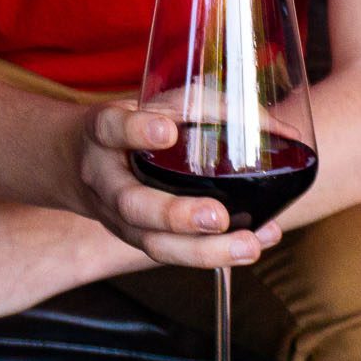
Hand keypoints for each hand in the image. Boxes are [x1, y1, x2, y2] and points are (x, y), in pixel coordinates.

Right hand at [73, 103, 283, 268]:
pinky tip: (255, 244)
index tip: (167, 131)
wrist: (82, 165)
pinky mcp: (141, 241)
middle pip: (133, 205)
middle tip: (216, 215)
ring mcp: (121, 220)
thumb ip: (201, 107)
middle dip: (176, 215)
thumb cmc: (130, 130)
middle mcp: (106, 181)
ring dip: (203, 251)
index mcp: (103, 134)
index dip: (136, 130)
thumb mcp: (148, 105)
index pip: (112, 128)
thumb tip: (278, 129)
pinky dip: (219, 254)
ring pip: (155, 244)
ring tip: (246, 245)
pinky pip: (176, 254)